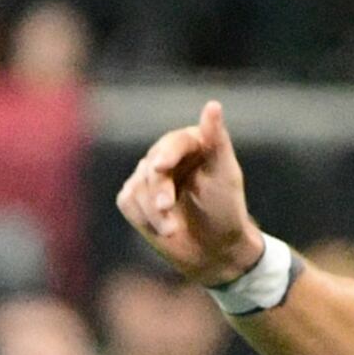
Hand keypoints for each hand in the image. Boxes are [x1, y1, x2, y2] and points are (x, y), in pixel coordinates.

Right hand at [114, 99, 263, 287]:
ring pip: (137, 187)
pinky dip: (143, 218)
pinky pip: (128, 202)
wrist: (212, 249)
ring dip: (153, 212)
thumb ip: (216, 140)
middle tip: (166, 210)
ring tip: (172, 230)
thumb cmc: (225, 209)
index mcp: (192, 142)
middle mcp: (167, 155)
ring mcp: (147, 177)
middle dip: (158, 191)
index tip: (161, 167)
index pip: (175, 142)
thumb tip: (212, 105)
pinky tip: (163, 229)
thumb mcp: (225, 174)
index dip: (168, 154)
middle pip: (152, 167)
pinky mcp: (134, 198)